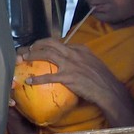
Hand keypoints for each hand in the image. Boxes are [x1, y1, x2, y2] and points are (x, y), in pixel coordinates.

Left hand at [17, 38, 133, 127]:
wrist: (109, 90)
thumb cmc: (101, 78)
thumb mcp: (92, 62)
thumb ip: (79, 58)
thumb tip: (66, 60)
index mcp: (80, 49)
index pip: (59, 42)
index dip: (45, 44)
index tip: (37, 47)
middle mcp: (74, 54)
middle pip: (50, 44)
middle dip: (36, 45)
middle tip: (27, 50)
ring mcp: (71, 65)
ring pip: (47, 55)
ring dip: (32, 55)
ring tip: (23, 58)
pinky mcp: (68, 77)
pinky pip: (48, 76)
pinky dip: (37, 78)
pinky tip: (29, 80)